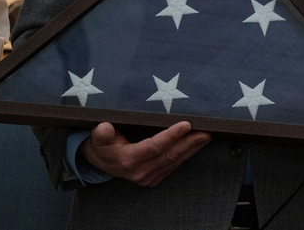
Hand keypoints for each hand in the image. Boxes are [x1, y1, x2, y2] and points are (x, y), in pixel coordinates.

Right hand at [80, 121, 211, 186]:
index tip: (186, 125)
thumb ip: (101, 133)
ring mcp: (148, 177)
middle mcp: (140, 171)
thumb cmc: (102, 145)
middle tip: (206, 132)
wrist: (99, 162)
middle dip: (189, 143)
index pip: (154, 147)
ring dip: (192, 149)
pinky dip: (186, 155)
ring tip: (206, 137)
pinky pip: (173, 166)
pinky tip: (196, 146)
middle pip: (169, 155)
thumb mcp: (97, 138)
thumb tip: (105, 128)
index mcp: (128, 160)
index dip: (171, 135)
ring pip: (174, 161)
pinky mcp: (154, 178)